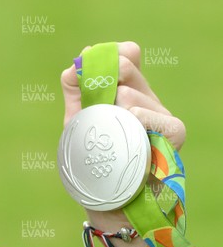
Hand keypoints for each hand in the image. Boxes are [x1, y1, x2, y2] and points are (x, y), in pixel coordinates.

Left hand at [61, 41, 184, 148]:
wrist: (108, 194)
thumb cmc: (94, 155)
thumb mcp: (77, 118)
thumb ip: (74, 90)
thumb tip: (73, 66)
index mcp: (128, 88)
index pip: (128, 53)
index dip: (110, 52)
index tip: (91, 62)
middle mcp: (146, 96)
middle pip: (126, 65)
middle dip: (102, 80)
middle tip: (95, 105)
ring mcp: (161, 113)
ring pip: (129, 93)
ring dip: (110, 111)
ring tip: (111, 135)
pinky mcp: (173, 132)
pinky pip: (145, 114)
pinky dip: (131, 120)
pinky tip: (128, 135)